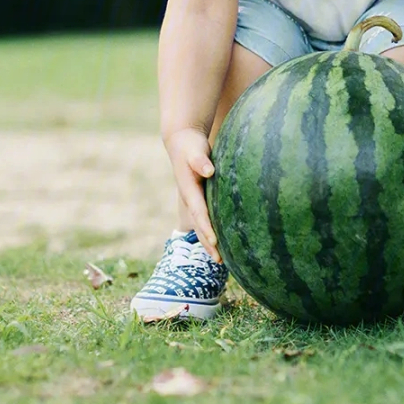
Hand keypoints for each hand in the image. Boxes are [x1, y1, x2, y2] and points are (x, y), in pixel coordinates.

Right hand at [165, 127, 220, 260]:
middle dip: (208, 243)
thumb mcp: (194, 150)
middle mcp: (190, 199)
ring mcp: (194, 201)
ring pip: (201, 225)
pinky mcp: (199, 199)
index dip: (207, 228)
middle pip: (200, 225)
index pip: (199, 213)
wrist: (181, 142)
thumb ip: (200, 160)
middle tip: (220, 261)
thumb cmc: (190, 146)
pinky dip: (211, 231)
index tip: (215, 242)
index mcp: (189, 190)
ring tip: (221, 261)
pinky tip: (222, 242)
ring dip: (209, 242)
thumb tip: (209, 171)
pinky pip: (205, 219)